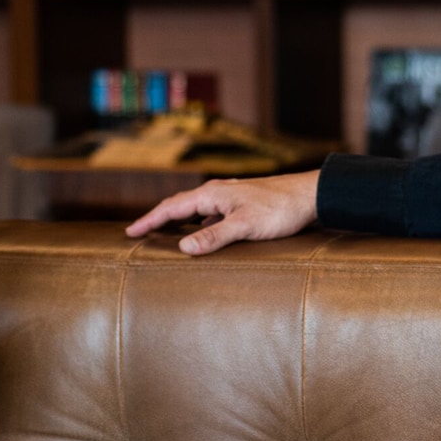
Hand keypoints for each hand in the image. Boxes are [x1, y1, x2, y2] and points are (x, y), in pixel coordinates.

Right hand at [125, 170, 319, 255]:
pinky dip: (197, 224)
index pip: (172, 208)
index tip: (130, 232)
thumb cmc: (280, 209)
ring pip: (195, 209)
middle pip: (179, 205)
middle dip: (157, 218)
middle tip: (138, 232)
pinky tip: (201, 235)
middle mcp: (217, 192)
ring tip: (162, 234)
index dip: (149, 220)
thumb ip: (215, 237)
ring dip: (176, 220)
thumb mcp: (246, 226)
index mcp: (212, 194)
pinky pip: (209, 214)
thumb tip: (183, 248)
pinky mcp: (241, 204)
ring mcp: (229, 197)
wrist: (309, 196)